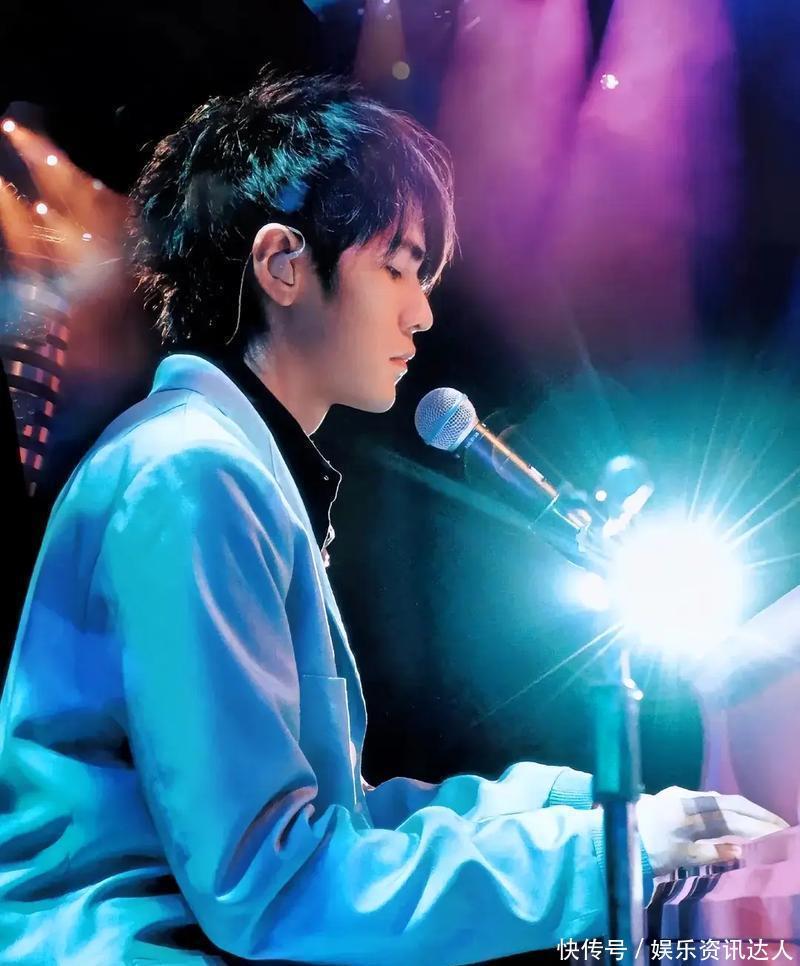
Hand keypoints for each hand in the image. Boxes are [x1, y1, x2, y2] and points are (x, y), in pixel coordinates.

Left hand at [636, 786, 788, 875]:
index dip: (756, 825)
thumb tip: (741, 851)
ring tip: (765, 823)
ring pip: (720, 800)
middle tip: (781, 825)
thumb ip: (712, 854)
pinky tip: (737, 818)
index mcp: (688, 811)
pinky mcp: (676, 797)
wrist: (614, 831)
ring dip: (743, 810)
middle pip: (729, 802)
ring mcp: (681, 795)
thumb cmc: (647, 849)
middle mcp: (686, 797)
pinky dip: (727, 809)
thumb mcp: (681, 858)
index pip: (731, 816)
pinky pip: (709, 801)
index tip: (778, 832)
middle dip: (756, 813)